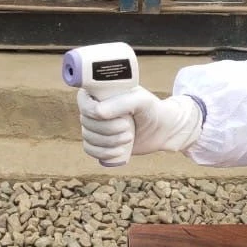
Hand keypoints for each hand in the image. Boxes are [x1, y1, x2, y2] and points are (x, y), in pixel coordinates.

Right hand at [77, 87, 202, 164]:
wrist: (163, 129)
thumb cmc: (153, 110)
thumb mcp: (141, 101)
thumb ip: (121, 103)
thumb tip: (97, 112)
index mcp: (101, 93)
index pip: (83, 101)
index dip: (90, 110)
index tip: (107, 115)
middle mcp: (96, 108)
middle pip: (86, 122)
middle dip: (107, 129)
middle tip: (127, 128)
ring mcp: (97, 126)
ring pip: (88, 137)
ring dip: (107, 142)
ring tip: (128, 138)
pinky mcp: (101, 142)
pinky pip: (89, 150)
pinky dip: (101, 153)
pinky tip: (118, 151)